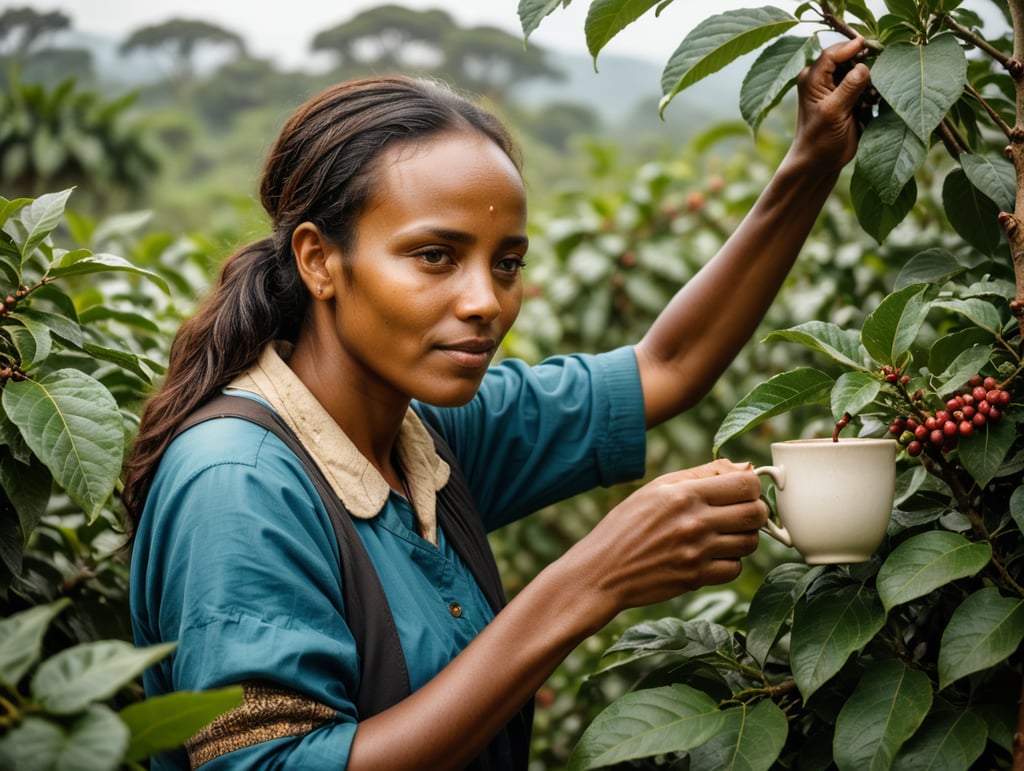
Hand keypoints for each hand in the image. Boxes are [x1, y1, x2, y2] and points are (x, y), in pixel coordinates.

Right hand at [570, 459, 768, 612]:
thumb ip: (701, 474)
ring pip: (750, 542)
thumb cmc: (627, 525)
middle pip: (755, 512)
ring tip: (722, 534)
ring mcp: (697, 552)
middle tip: (739, 513)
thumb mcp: (657, 488)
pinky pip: (735, 568)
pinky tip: (709, 555)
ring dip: (742, 537)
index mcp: (684, 494)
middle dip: (755, 510)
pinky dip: (728, 562)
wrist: (602, 571)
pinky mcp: (697, 578)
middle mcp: (694, 522)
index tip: (743, 490)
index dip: (752, 485)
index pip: (745, 483)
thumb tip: (743, 467)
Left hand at [792, 37, 871, 169]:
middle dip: (865, 64)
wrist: (819, 162)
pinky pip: (864, 85)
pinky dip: (871, 91)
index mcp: (812, 78)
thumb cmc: (819, 140)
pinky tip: (872, 105)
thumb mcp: (833, 112)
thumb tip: (864, 66)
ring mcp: (836, 87)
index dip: (854, 46)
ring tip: (872, 99)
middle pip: (849, 58)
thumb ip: (848, 88)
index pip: (833, 52)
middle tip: (879, 76)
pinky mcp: (848, 97)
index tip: (874, 47)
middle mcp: (823, 78)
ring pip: (859, 70)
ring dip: (870, 80)